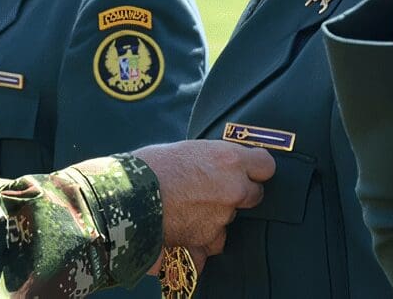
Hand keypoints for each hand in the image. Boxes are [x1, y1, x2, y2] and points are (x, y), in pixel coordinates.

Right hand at [133, 140, 274, 254]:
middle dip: (239, 193)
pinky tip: (183, 226)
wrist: (126, 196)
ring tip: (187, 207)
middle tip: (213, 190)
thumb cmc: (150, 166)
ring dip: (216, 215)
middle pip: (254, 195)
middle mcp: (233, 189)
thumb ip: (213, 159)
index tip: (246, 170)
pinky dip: (201, 237)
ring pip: (230, 219)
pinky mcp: (207, 240)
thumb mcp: (188, 150)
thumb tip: (222, 166)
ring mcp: (222, 217)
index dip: (255, 169)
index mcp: (230, 159)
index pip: (266, 166)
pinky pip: (212, 241)